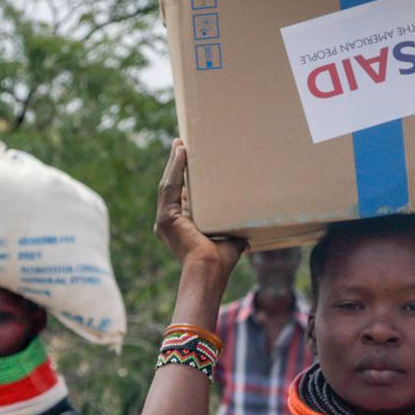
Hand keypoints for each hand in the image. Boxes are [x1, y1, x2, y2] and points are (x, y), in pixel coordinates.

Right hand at [154, 141, 244, 276]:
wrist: (210, 271)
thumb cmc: (220, 262)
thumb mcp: (229, 240)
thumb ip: (234, 231)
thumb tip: (250, 228)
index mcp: (180, 227)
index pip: (181, 195)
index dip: (184, 177)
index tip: (189, 159)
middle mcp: (168, 223)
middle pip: (172, 186)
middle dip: (177, 165)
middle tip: (182, 144)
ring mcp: (164, 220)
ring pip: (169, 184)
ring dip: (175, 162)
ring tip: (181, 143)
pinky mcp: (166, 217)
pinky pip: (170, 187)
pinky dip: (175, 168)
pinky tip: (181, 152)